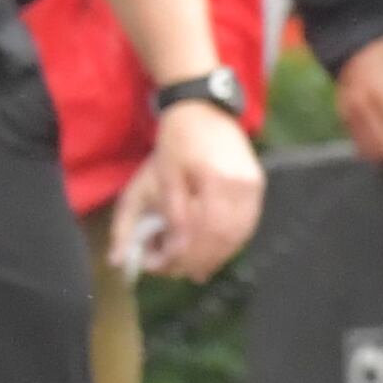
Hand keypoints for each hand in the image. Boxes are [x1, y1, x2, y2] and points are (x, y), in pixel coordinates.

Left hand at [120, 100, 266, 278]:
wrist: (203, 108)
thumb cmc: (176, 140)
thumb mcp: (156, 177)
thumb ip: (148, 219)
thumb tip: (124, 258)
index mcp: (214, 180)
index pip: (199, 232)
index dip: (179, 255)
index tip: (159, 266)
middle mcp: (241, 187)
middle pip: (220, 239)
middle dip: (197, 261)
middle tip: (176, 273)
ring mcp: (254, 187)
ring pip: (237, 237)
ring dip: (215, 258)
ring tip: (195, 270)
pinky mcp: (258, 187)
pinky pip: (247, 225)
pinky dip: (229, 244)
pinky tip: (214, 253)